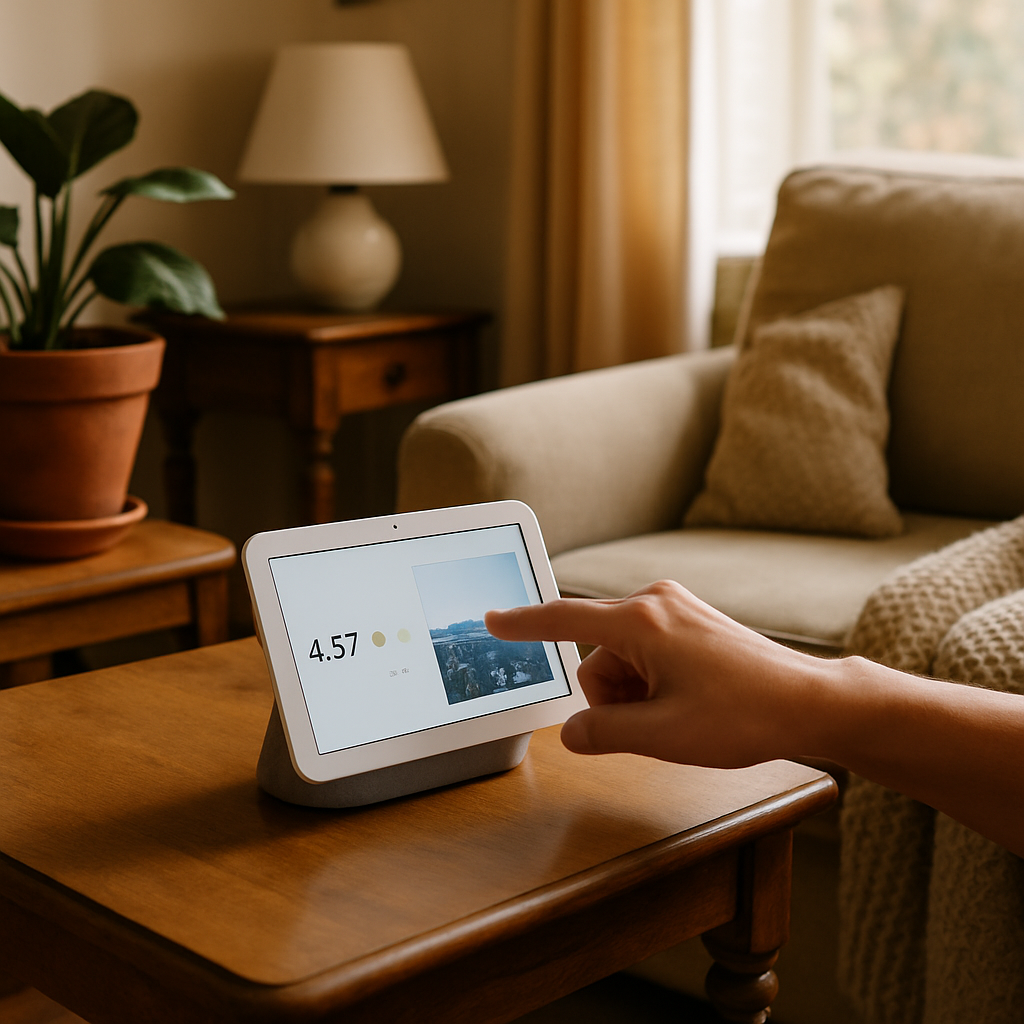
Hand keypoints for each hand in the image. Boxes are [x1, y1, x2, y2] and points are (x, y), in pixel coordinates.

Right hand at [486, 580, 817, 767]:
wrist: (808, 701)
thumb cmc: (746, 714)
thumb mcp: (662, 735)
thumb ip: (602, 733)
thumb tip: (570, 732)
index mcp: (641, 622)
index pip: (563, 620)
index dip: (522, 624)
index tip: (492, 620)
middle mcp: (653, 602)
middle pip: (594, 653)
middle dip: (610, 694)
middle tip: (656, 721)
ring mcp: (674, 607)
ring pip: (618, 657)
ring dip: (632, 692)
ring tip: (679, 712)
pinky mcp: (687, 618)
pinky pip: (643, 651)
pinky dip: (650, 681)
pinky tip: (687, 699)